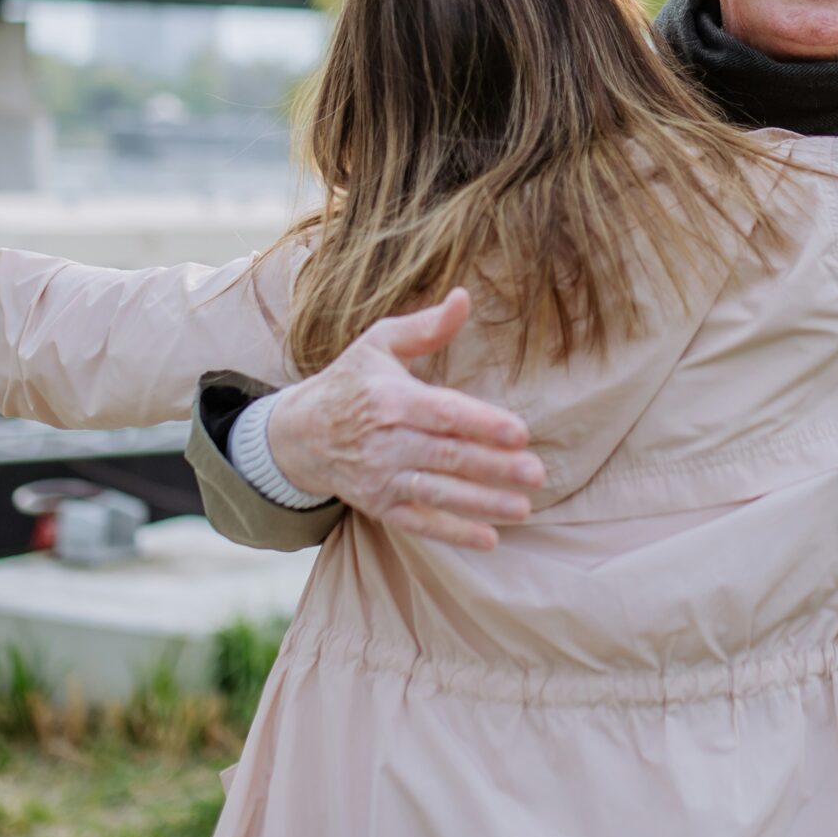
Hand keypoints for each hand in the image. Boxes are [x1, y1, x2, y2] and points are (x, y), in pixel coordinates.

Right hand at [268, 287, 542, 550]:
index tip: (521, 433)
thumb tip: (464, 297)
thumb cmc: (352, 381)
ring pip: (437, 493)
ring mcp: (381, 477)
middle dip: (493, 466)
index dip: (482, 423)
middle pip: (447, 456)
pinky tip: (489, 540)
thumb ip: (426, 326)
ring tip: (524, 507)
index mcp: (390, 398)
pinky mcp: (380, 505)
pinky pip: (419, 523)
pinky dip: (452, 534)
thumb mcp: (380, 343)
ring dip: (482, 503)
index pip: (443, 413)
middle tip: (537, 473)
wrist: (300, 433)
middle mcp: (385, 441)